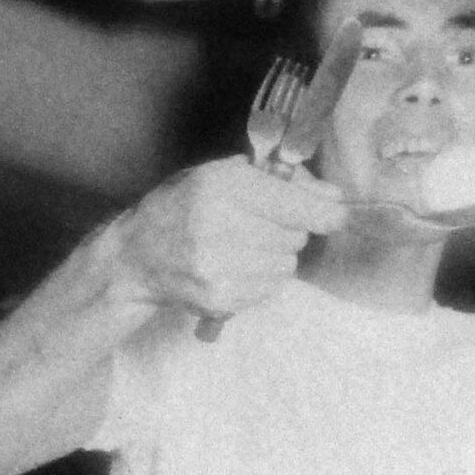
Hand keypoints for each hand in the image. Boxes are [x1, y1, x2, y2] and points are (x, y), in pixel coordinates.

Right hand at [113, 156, 347, 320]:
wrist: (137, 256)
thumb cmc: (183, 207)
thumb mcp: (223, 175)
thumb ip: (279, 181)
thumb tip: (332, 198)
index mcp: (222, 187)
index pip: (294, 206)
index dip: (324, 212)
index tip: (337, 214)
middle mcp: (219, 227)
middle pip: (296, 236)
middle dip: (289, 229)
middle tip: (260, 225)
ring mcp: (218, 268)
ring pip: (287, 265)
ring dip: (275, 256)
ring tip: (243, 248)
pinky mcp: (220, 298)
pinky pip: (269, 289)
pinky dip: (261, 279)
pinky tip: (234, 268)